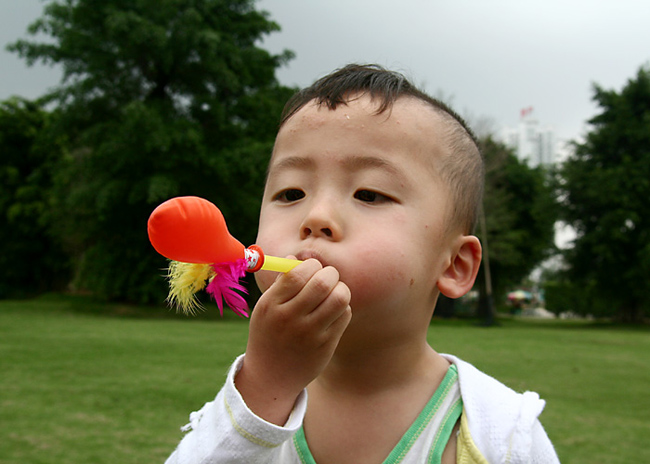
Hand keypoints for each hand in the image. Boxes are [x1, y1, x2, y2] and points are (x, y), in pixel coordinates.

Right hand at [235, 258, 351, 424]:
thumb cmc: (271, 332)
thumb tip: (301, 257)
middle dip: (330, 274)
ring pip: (339, 297)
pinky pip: (344, 314)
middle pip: (323, 282)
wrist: (271, 376)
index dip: (311, 265)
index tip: (311, 270)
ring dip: (340, 289)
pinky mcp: (325, 346)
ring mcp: (309, 334)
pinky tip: (332, 312)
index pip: (299, 272)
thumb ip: (283, 282)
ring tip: (333, 293)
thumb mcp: (266, 307)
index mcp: (272, 305)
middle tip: (327, 278)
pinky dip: (342, 307)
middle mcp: (290, 319)